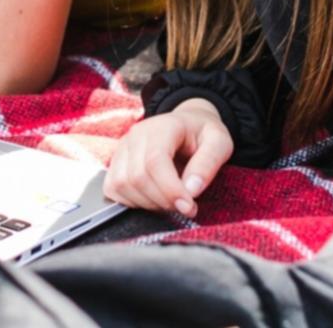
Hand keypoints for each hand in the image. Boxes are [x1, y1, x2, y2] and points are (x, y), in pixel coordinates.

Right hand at [104, 98, 233, 217]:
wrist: (188, 125)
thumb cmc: (203, 134)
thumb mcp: (220, 142)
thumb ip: (208, 163)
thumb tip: (191, 190)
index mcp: (163, 126)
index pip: (155, 161)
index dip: (170, 189)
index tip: (189, 207)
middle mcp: (136, 135)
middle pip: (137, 176)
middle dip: (162, 200)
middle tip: (185, 206)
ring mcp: (122, 148)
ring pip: (122, 185)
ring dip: (148, 203)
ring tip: (171, 201)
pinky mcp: (115, 163)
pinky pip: (113, 189)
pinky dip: (131, 202)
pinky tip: (153, 199)